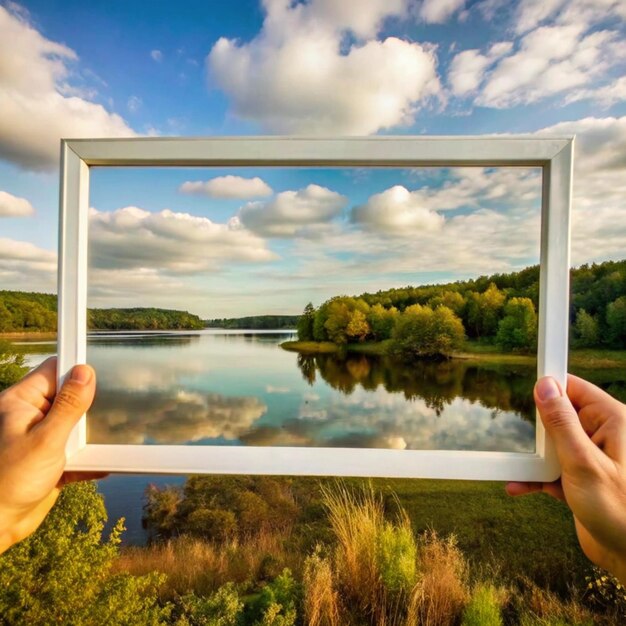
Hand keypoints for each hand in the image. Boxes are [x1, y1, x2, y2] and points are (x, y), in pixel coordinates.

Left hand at [0, 357, 103, 553]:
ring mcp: (40, 438)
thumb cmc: (9, 482)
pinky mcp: (49, 460)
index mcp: (21, 402)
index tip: (105, 374)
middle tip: (112, 412)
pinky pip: (76, 451)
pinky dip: (90, 458)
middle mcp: (30, 416)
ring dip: (91, 435)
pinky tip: (104, 464)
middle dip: (91, 405)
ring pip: (75, 425)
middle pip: (69, 396)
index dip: (78, 370)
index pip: (54, 371)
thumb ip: (69, 405)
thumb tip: (85, 372)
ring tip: (113, 437)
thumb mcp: (46, 440)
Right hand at [507, 374, 625, 583]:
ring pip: (553, 445)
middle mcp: (603, 436)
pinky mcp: (582, 480)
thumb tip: (545, 385)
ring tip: (514, 469)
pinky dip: (535, 477)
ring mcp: (592, 459)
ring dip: (533, 458)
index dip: (550, 388)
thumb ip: (561, 423)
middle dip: (537, 430)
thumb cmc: (621, 512)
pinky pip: (553, 470)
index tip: (524, 389)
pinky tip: (517, 486)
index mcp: (613, 422)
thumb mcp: (583, 463)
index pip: (576, 389)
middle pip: (560, 416)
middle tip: (525, 444)